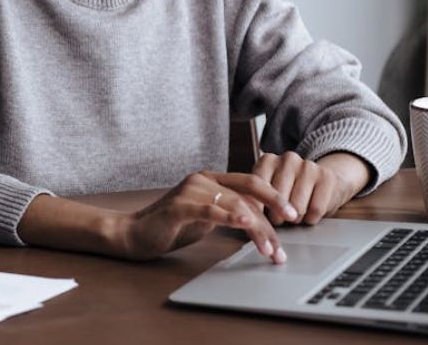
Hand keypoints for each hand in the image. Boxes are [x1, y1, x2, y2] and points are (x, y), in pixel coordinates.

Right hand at [120, 171, 298, 262]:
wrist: (133, 233)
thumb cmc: (171, 226)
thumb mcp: (207, 218)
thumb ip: (229, 212)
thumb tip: (261, 222)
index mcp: (211, 178)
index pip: (250, 184)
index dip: (275, 197)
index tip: (294, 215)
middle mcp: (202, 179)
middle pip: (247, 194)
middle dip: (271, 218)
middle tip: (286, 239)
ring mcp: (189, 190)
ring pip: (233, 205)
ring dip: (255, 228)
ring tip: (267, 249)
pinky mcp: (177, 207)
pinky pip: (208, 210)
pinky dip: (228, 217)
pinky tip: (244, 224)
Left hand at [253, 151, 370, 225]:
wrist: (324, 179)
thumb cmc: (290, 189)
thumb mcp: (269, 188)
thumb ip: (256, 196)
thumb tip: (246, 216)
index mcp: (268, 160)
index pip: (257, 189)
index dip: (257, 209)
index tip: (257, 219)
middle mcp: (287, 159)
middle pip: (278, 200)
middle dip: (277, 217)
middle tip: (279, 220)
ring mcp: (308, 166)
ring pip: (297, 207)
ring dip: (294, 219)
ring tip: (294, 217)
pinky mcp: (327, 177)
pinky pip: (316, 209)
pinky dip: (311, 219)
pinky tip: (309, 215)